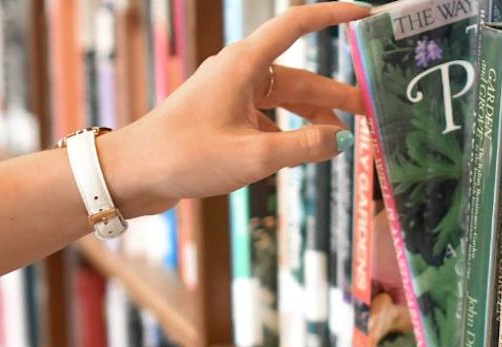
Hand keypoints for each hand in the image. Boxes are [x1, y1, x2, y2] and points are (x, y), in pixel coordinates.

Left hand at [98, 2, 369, 216]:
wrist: (131, 175)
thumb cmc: (185, 157)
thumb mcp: (254, 156)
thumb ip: (305, 147)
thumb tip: (343, 140)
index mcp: (244, 65)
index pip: (296, 25)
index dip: (332, 15)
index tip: (364, 14)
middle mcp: (239, 72)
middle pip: (299, 76)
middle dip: (335, 95)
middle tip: (370, 113)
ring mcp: (230, 94)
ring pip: (285, 100)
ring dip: (313, 118)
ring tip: (341, 142)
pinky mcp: (223, 117)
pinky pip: (267, 118)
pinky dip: (288, 133)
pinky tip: (301, 155)